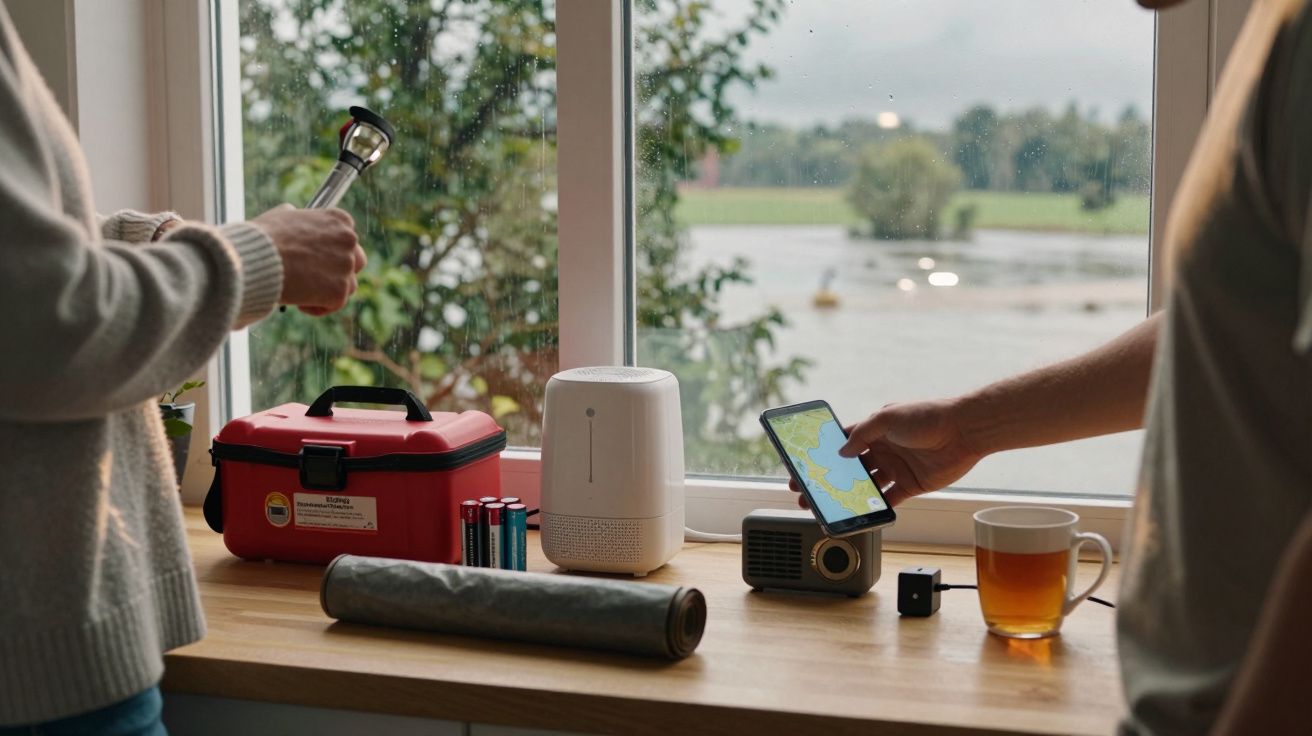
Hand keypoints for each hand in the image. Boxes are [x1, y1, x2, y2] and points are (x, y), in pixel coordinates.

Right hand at [251, 204, 365, 314]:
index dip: (330, 252)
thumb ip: (298, 217)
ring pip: (349, 285)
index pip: (346, 239)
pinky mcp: (340, 291)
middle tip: (313, 278)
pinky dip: (318, 306)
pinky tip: (298, 302)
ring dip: (329, 290)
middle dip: (337, 271)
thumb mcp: (283, 216)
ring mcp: (346, 266)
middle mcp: (348, 240)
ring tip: (302, 290)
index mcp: (338, 219)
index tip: (314, 259)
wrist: (256, 260)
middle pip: (355, 261)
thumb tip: (294, 214)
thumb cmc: (263, 238)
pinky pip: (335, 304)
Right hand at [789, 399, 984, 507]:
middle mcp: (882, 450)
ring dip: (847, 496)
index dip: (824, 454)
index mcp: (874, 431)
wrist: (965, 430)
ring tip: (828, 506)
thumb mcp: (888, 417)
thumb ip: (862, 433)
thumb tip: (842, 452)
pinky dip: (875, 508)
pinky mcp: (910, 485)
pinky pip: (888, 500)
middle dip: (828, 480)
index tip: (805, 464)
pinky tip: (859, 515)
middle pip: (849, 469)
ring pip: (865, 486)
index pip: (842, 443)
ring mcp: (895, 468)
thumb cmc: (928, 416)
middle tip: (808, 491)